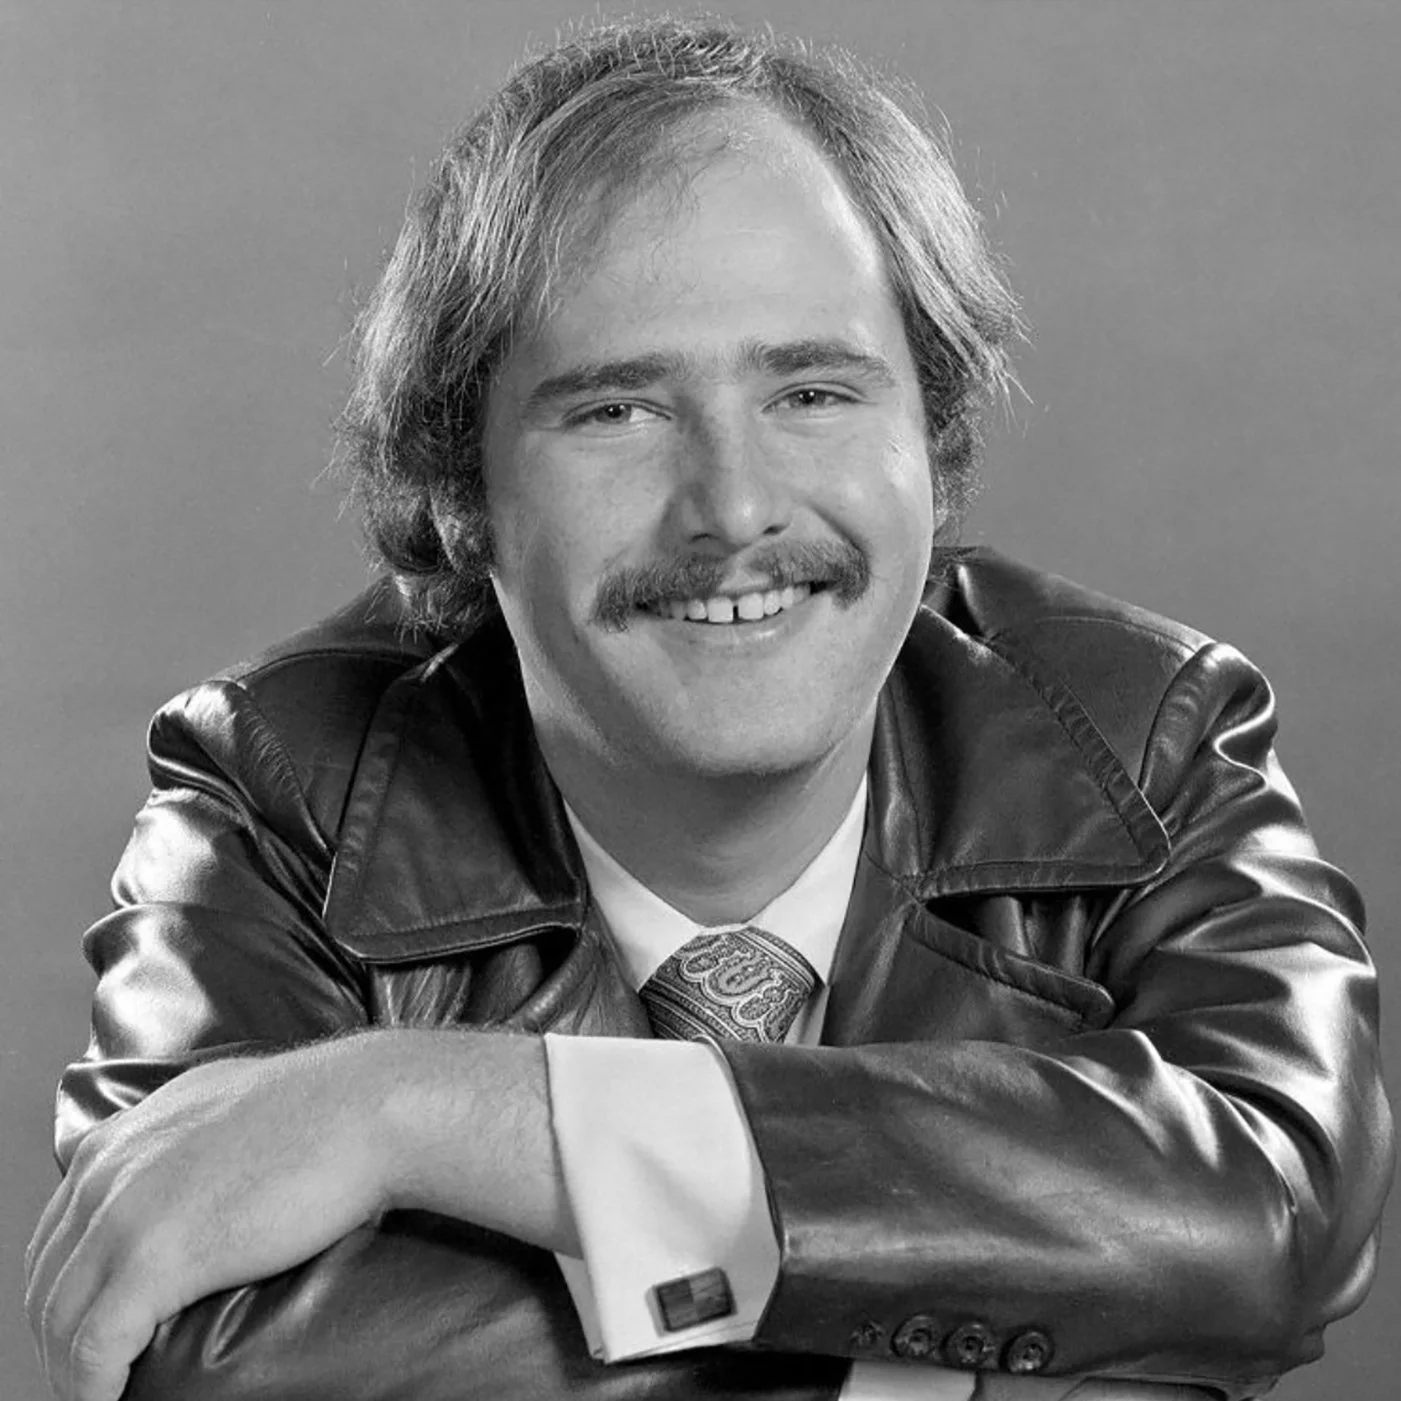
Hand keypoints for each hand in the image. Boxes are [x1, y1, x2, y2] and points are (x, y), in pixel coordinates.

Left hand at [25, 1041, 392, 1400]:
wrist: (367, 1107)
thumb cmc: (326, 1106)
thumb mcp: (229, 1103)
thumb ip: (190, 1136)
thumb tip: (198, 1170)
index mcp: (125, 1136)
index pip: (57, 1231)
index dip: (66, 1289)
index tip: (89, 1324)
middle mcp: (109, 1169)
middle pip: (48, 1280)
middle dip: (60, 1337)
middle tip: (95, 1373)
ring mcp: (126, 1212)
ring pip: (59, 1320)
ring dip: (73, 1372)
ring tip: (105, 1396)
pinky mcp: (156, 1256)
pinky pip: (95, 1348)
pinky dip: (92, 1388)